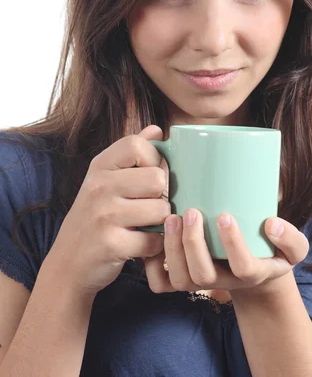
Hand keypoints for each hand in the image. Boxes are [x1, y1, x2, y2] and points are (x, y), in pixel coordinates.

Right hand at [45, 125, 169, 297]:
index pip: (138, 145)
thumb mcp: (105, 179)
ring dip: (160, 223)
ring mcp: (103, 215)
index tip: (150, 176)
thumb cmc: (94, 217)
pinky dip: (153, 247)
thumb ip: (132, 153)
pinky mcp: (111, 244)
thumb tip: (158, 130)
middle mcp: (99, 186)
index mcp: (100, 166)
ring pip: (160, 210)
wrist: (67, 265)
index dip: (154, 160)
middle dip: (161, 196)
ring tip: (145, 226)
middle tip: (149, 206)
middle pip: (157, 178)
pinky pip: (154, 240)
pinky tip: (140, 245)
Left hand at [144, 209, 309, 295]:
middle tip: (191, 212)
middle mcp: (224, 282)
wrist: (254, 270)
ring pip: (181, 279)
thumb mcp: (293, 248)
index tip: (226, 216)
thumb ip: (291, 238)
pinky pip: (162, 284)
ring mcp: (201, 282)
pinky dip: (152, 264)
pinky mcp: (183, 281)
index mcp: (252, 272)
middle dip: (194, 244)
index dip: (234, 245)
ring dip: (173, 250)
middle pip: (204, 276)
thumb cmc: (272, 251)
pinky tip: (155, 236)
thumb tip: (271, 224)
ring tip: (171, 218)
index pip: (244, 267)